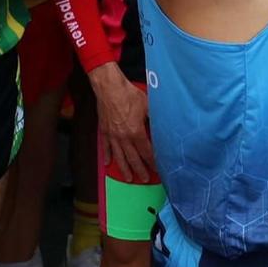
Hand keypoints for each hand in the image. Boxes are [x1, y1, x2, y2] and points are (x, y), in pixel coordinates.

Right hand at [91, 63, 151, 182]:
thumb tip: (163, 126)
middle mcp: (123, 137)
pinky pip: (106, 146)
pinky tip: (108, 163)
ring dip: (124, 168)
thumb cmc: (128, 94)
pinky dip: (108, 155)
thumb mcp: (148, 105)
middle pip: (133, 158)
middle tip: (145, 179)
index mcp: (136, 132)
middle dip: (140, 170)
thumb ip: (154, 119)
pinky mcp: (104, 130)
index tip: (157, 169)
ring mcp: (112, 135)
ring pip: (119, 156)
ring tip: (128, 179)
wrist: (109, 87)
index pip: (146, 152)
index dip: (152, 162)